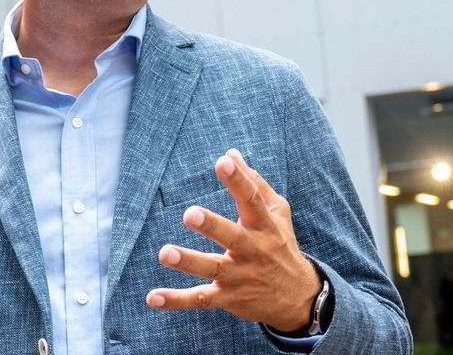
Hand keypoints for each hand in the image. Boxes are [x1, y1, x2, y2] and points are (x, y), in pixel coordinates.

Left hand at [145, 149, 321, 332]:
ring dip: (189, 261)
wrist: (300, 299)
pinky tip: (152, 298)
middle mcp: (253, 250)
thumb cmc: (282, 245)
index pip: (252, 199)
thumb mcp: (278, 213)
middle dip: (212, 226)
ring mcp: (240, 276)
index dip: (238, 180)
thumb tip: (231, 153)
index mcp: (264, 225)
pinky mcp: (228, 298)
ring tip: (164, 253)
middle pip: (232, 236)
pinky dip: (176, 300)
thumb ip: (254, 183)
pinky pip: (200, 299)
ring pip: (213, 268)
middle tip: (189, 214)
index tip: (223, 161)